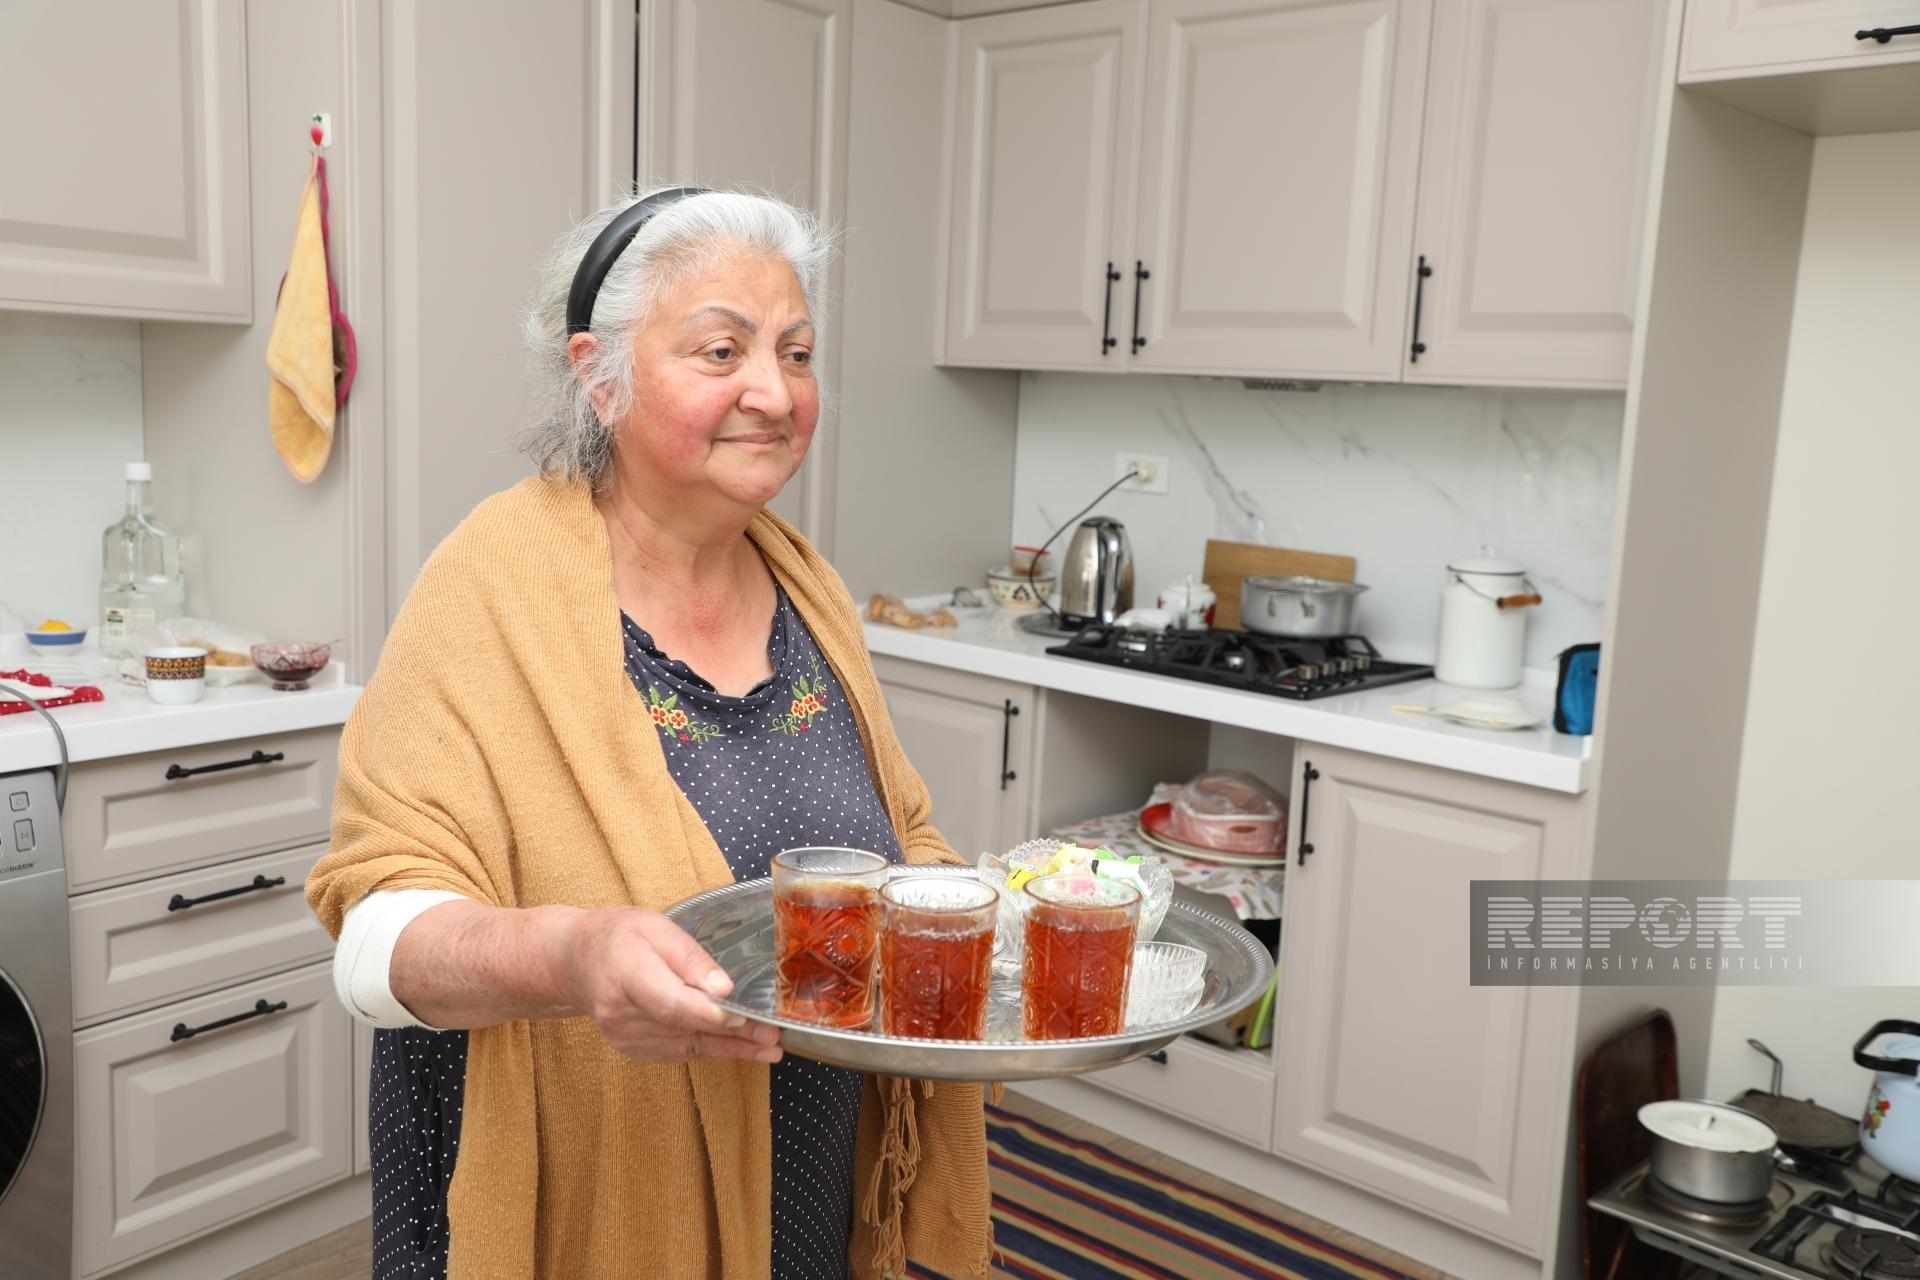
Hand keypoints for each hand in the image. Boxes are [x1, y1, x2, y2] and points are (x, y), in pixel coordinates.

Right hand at [557, 907, 781, 1063]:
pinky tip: (741, 1050)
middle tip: (773, 1038)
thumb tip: (723, 988)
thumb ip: (690, 958)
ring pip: (686, 1046)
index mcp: (627, 974)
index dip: (709, 1014)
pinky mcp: (632, 1048)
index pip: (671, 1003)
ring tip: (769, 1049)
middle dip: (733, 1035)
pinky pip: (678, 1052)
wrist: (577, 961)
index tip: (744, 1018)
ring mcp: (625, 1036)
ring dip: (730, 1049)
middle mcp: (622, 1013)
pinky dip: (711, 1050)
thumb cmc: (619, 936)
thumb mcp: (657, 928)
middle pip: (684, 1029)